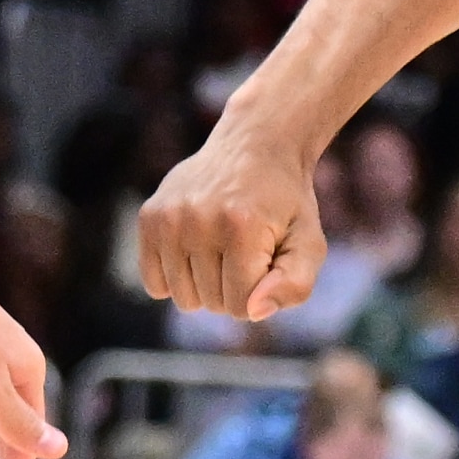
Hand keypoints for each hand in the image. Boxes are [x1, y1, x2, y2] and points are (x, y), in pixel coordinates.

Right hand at [139, 131, 325, 323]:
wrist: (254, 145)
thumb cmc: (285, 203)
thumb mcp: (309, 242)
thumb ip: (294, 284)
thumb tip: (254, 312)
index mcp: (242, 227)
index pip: (241, 306)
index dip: (260, 293)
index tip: (267, 260)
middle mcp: (198, 220)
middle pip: (211, 303)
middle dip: (234, 288)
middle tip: (246, 248)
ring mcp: (168, 217)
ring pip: (183, 298)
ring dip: (205, 285)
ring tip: (222, 247)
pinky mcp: (149, 217)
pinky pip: (154, 284)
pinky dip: (176, 278)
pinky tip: (195, 249)